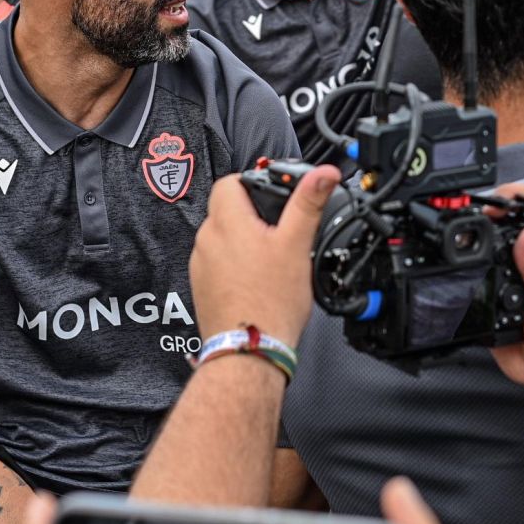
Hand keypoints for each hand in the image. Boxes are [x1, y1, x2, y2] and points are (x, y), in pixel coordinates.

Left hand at [191, 168, 339, 345]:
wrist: (250, 349)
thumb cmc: (272, 303)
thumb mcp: (297, 244)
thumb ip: (308, 203)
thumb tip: (323, 173)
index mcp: (227, 222)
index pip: (229, 182)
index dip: (252, 182)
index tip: (273, 195)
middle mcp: (207, 240)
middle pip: (226, 209)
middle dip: (252, 214)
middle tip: (278, 231)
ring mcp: (200, 265)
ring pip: (221, 237)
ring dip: (241, 239)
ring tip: (269, 259)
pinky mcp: (201, 286)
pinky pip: (216, 262)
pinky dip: (234, 264)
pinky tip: (256, 279)